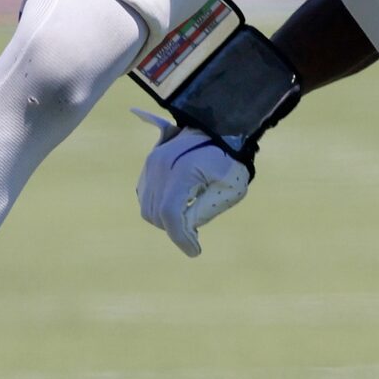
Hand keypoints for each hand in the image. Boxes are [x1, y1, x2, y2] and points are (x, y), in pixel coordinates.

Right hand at [134, 111, 250, 256]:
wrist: (224, 127)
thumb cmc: (232, 159)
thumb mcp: (229, 190)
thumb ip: (202, 212)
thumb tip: (183, 230)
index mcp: (182, 172)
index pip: (171, 215)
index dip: (181, 239)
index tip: (196, 251)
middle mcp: (161, 166)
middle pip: (156, 214)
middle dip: (175, 229)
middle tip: (195, 235)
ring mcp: (152, 163)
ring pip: (147, 208)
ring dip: (165, 219)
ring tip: (189, 219)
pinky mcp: (149, 164)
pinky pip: (145, 195)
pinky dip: (158, 206)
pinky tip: (179, 206)